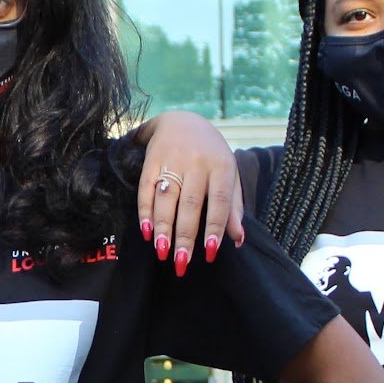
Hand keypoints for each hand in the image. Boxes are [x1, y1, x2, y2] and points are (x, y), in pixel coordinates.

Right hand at [139, 110, 245, 275]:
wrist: (181, 120)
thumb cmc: (210, 154)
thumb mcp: (228, 174)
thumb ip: (233, 207)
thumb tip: (238, 240)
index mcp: (221, 166)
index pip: (219, 201)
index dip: (214, 227)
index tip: (209, 252)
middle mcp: (197, 163)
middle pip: (190, 204)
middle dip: (184, 235)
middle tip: (181, 262)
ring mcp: (172, 160)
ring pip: (166, 198)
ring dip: (162, 227)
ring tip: (162, 251)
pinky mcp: (151, 161)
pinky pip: (146, 189)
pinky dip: (145, 212)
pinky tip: (146, 232)